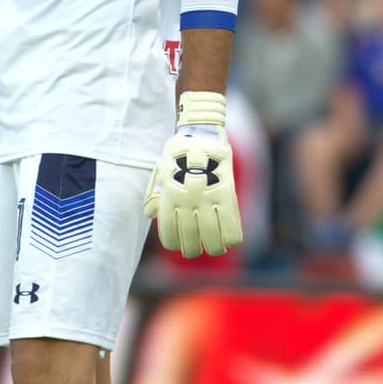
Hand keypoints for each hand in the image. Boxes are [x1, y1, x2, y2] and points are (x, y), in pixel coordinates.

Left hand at [143, 92, 243, 257]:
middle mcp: (187, 200)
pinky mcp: (226, 193)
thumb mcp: (161, 172)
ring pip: (212, 238)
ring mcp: (207, 198)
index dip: (173, 242)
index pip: (168, 232)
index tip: (177, 244)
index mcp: (169, 196)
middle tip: (194, 250)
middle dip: (191, 250)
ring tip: (214, 248)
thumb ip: (156, 194)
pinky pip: (232, 226)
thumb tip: (150, 215)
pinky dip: (232, 239)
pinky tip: (230, 240)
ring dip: (213, 248)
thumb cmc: (178, 154)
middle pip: (190, 240)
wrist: (199, 133)